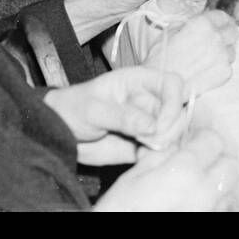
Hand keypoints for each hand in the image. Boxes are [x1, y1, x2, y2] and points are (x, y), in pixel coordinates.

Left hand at [45, 68, 185, 165]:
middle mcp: (149, 100)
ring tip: (142, 149)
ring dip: (165, 142)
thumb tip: (152, 126)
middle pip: (179, 110)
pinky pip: (162, 149)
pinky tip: (141, 157)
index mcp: (139, 81)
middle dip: (170, 128)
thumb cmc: (74, 109)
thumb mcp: (94, 109)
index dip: (174, 101)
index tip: (162, 124)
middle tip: (149, 141)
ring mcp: (149, 122)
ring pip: (174, 131)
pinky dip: (158, 155)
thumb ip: (122, 116)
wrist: (60, 133)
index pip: (172, 83)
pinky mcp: (144, 143)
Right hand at [97, 127, 238, 211]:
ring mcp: (209, 211)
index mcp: (184, 170)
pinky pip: (223, 210)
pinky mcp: (209, 221)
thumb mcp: (136, 175)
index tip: (194, 141)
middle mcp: (204, 191)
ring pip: (229, 190)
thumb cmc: (122, 209)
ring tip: (198, 187)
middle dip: (217, 160)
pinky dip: (216, 204)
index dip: (203, 138)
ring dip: (218, 184)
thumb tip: (177, 144)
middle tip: (199, 163)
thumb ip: (162, 154)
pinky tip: (197, 204)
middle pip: (230, 165)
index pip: (213, 140)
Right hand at [144, 10, 238, 94]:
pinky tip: (206, 71)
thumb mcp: (169, 32)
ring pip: (232, 50)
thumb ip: (187, 24)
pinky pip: (228, 66)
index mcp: (203, 24)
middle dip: (227, 34)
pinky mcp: (225, 73)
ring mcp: (223, 56)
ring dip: (224, 52)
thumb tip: (193, 23)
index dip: (221, 20)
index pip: (222, 16)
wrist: (162, 85)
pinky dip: (220, 68)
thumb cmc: (161, 60)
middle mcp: (216, 37)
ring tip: (208, 59)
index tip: (220, 24)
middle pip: (233, 31)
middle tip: (219, 40)